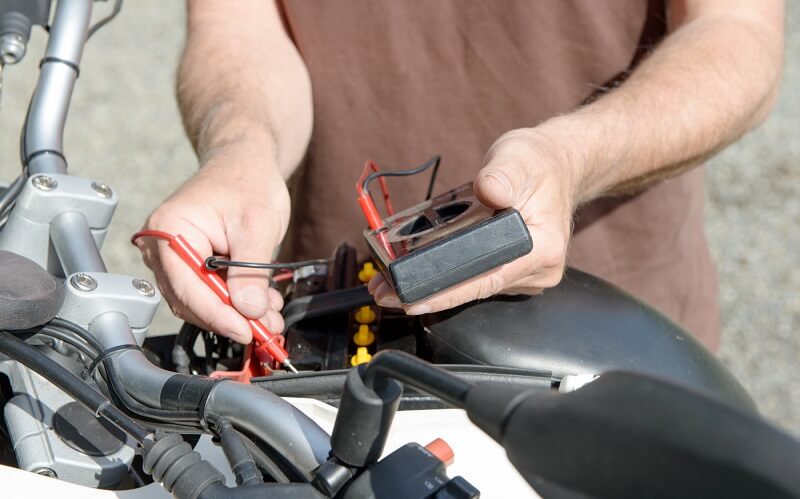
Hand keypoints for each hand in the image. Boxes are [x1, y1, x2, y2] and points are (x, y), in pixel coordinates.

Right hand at [136, 145, 289, 342]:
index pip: (187, 288)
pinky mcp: (189, 264)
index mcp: (168, 229)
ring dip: (236, 313)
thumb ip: (251, 271)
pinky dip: (235, 302)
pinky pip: (208, 293)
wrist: (245, 163)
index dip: (219, 316)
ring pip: (201, 302)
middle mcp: (160, 246)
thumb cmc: (247, 181)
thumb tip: (249, 311)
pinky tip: (260, 303)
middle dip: (231, 318)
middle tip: (266, 329)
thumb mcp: (258, 225)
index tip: (247, 331)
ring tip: (270, 316)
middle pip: (190, 301)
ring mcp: (173, 257)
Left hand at [370, 127, 579, 313]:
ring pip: (474, 287)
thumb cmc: (537, 162)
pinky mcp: (512, 271)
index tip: (412, 298)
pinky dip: (449, 275)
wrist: (557, 166)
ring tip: (390, 282)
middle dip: (429, 291)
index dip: (448, 292)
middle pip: (475, 289)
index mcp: (542, 247)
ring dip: (434, 286)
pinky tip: (419, 270)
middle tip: (383, 290)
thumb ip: (502, 173)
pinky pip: (477, 278)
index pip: (488, 279)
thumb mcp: (518, 156)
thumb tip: (488, 190)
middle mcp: (536, 269)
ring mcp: (525, 274)